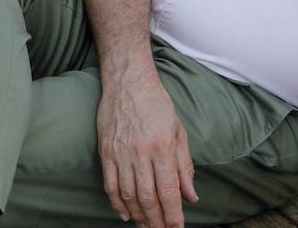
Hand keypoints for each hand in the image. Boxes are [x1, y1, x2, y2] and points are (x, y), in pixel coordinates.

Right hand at [97, 76, 198, 227]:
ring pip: (128, 195)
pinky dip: (117, 203)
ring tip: (146, 225)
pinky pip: (110, 185)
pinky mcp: (106, 152)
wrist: (128, 83)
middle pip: (148, 197)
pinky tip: (126, 214)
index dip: (173, 214)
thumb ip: (184, 166)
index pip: (168, 190)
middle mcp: (140, 152)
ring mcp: (120, 153)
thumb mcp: (178, 132)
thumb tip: (191, 196)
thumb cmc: (157, 105)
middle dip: (156, 220)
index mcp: (162, 146)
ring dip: (138, 215)